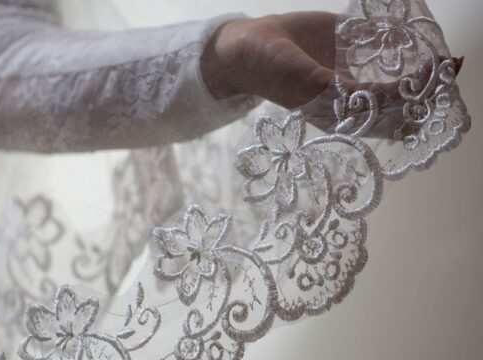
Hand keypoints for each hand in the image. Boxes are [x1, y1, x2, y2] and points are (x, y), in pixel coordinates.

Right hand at [201, 12, 462, 108]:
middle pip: (399, 92)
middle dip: (428, 81)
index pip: (392, 110)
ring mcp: (350, 64)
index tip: (439, 76)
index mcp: (344, 110)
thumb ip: (351, 94)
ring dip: (418, 59)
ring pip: (393, 65)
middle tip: (452, 63)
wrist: (248, 46)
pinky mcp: (344, 40)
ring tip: (441, 51)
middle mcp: (351, 90)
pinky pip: (376, 37)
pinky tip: (409, 30)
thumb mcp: (314, 88)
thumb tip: (397, 98)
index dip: (419, 97)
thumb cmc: (274, 74)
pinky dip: (395, 33)